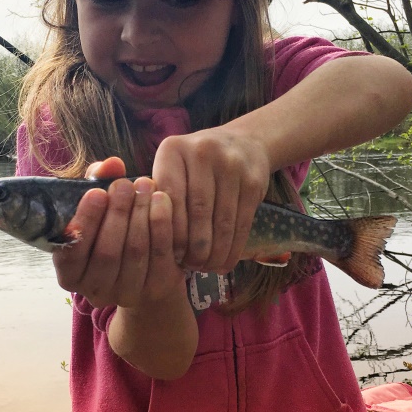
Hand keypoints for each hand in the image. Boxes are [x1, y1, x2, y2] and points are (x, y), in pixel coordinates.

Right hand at [51, 157, 184, 308]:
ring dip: (140, 214)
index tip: (97, 192)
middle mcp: (95, 291)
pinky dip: (162, 223)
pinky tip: (162, 200)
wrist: (146, 264)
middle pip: (107, 252)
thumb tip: (112, 164)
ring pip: (135, 251)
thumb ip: (98, 181)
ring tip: (145, 184)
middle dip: (118, 213)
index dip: (85, 222)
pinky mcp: (157, 288)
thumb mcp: (98, 206)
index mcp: (71, 274)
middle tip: (126, 184)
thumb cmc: (111, 229)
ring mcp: (128, 294)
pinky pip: (161, 254)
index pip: (72, 252)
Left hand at [151, 128, 270, 272]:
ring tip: (207, 268)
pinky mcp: (253, 180)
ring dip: (215, 252)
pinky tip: (225, 261)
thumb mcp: (175, 169)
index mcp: (173, 150)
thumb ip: (162, 198)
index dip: (170, 232)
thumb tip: (158, 245)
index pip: (170, 199)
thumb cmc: (197, 166)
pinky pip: (242, 222)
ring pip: (221, 220)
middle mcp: (202, 151)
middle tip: (190, 267)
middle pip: (197, 211)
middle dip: (194, 247)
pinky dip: (233, 247)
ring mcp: (231, 164)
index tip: (171, 255)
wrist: (244, 143)